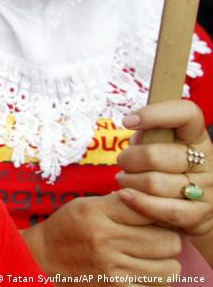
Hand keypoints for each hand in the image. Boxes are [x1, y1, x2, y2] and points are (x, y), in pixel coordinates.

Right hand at [22, 193, 180, 285]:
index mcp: (97, 213)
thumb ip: (120, 201)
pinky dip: (155, 281)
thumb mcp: (87, 205)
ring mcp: (111, 269)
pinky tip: (142, 272)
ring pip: (170, 268)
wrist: (41, 260)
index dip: (157, 214)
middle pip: (169, 241)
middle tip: (156, 238)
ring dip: (165, 262)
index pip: (150, 210)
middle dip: (168, 239)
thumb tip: (154, 198)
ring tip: (152, 257)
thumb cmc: (68, 228)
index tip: (153, 218)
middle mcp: (104, 241)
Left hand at [116, 100, 212, 258]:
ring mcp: (206, 188)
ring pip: (154, 183)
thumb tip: (135, 127)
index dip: (155, 114)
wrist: (191, 209)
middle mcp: (205, 160)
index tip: (127, 121)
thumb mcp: (159, 146)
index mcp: (196, 137)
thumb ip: (148, 136)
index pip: (187, 114)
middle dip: (129, 159)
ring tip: (124, 180)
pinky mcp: (199, 214)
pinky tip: (125, 195)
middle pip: (156, 154)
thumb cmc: (166, 170)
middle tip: (122, 162)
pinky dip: (139, 202)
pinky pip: (165, 210)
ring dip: (129, 182)